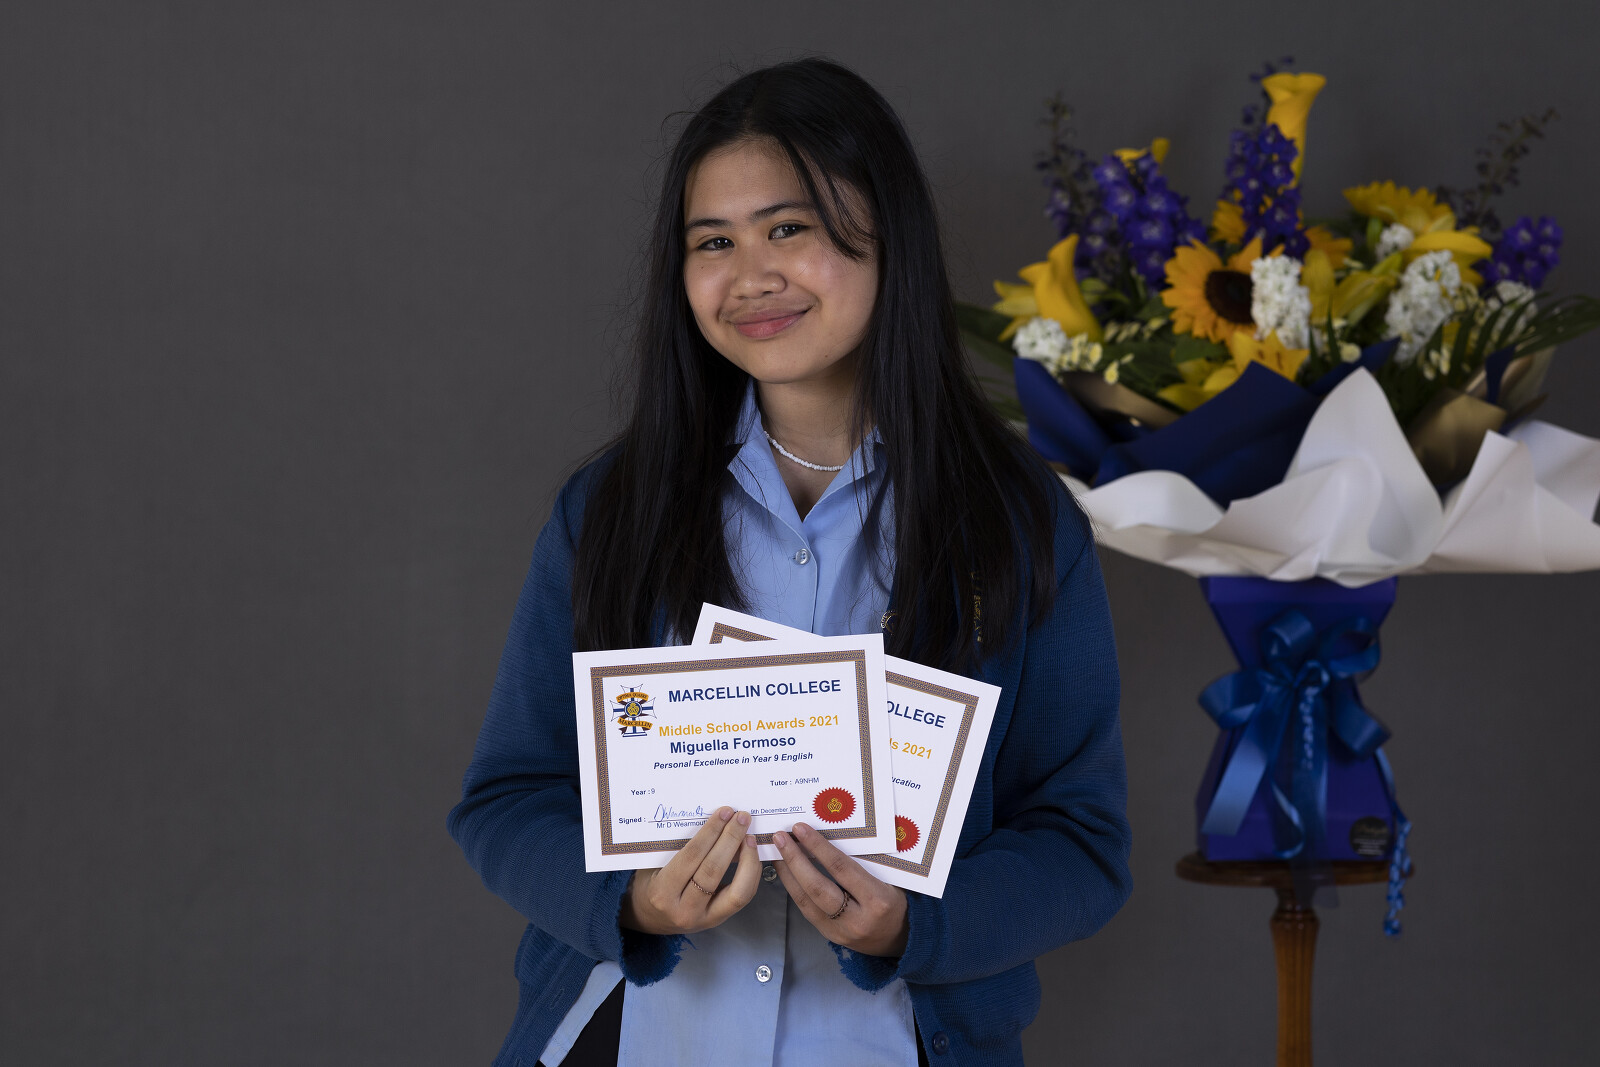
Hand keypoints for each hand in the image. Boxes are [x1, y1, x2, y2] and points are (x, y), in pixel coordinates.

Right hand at [619, 806, 760, 934]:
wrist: (649, 919)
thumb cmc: (650, 885)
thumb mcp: (654, 865)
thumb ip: (679, 848)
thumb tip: (714, 823)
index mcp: (662, 892)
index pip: (691, 856)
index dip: (711, 832)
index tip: (724, 813)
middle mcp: (683, 910)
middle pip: (714, 871)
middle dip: (731, 839)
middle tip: (741, 818)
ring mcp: (703, 919)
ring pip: (736, 891)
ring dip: (747, 859)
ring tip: (749, 837)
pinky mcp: (718, 920)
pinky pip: (741, 897)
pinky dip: (750, 874)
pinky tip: (750, 856)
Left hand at [773, 822, 908, 956]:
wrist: (905, 940)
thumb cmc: (899, 901)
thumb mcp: (891, 879)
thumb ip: (865, 862)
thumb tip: (832, 834)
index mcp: (877, 900)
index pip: (841, 869)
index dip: (818, 847)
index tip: (801, 829)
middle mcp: (858, 919)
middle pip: (817, 887)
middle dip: (795, 859)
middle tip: (781, 838)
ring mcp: (842, 932)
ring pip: (806, 901)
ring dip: (788, 875)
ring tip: (777, 853)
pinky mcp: (832, 938)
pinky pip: (807, 911)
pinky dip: (794, 890)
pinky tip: (787, 875)